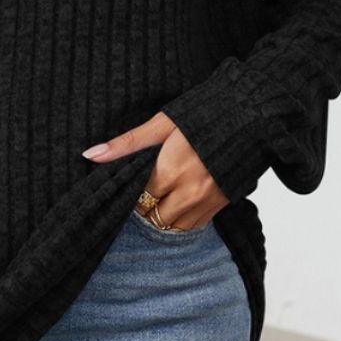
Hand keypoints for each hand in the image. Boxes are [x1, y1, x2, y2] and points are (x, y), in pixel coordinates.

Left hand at [82, 111, 229, 229]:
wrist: (250, 115)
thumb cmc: (203, 114)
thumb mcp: (161, 124)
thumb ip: (126, 144)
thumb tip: (90, 155)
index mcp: (169, 170)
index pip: (138, 199)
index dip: (132, 192)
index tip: (133, 182)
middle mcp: (188, 192)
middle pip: (154, 216)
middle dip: (145, 207)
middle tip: (146, 189)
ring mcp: (207, 201)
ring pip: (173, 226)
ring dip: (163, 215)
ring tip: (163, 195)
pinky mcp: (222, 205)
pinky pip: (194, 225)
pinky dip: (182, 218)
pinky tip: (180, 200)